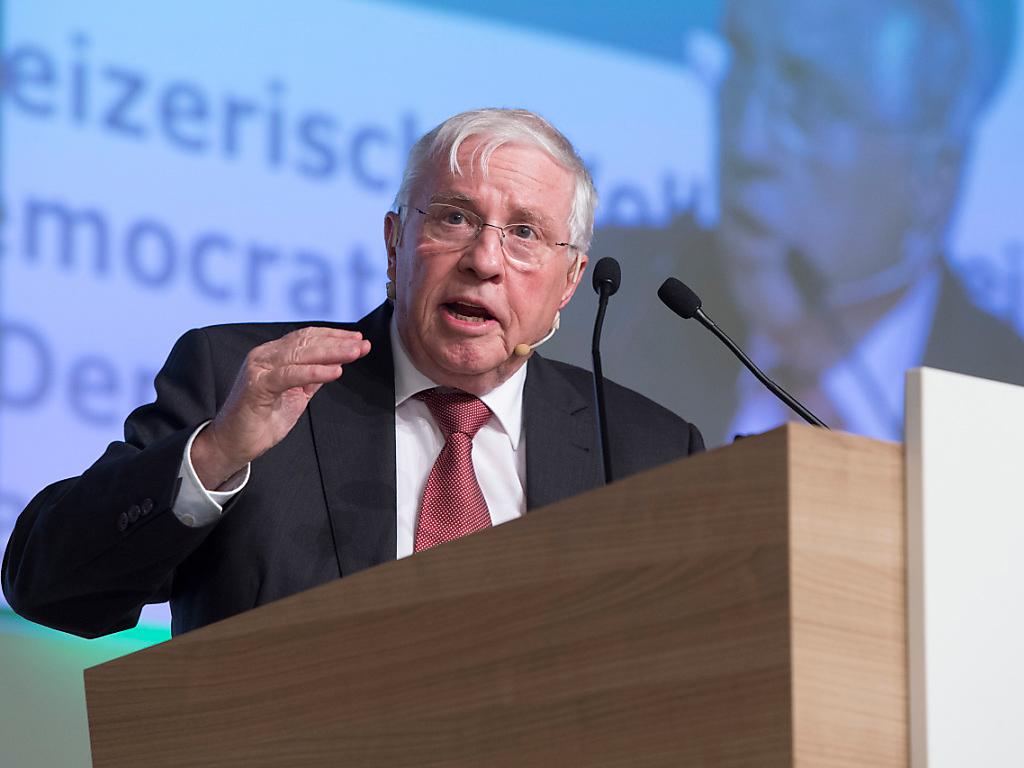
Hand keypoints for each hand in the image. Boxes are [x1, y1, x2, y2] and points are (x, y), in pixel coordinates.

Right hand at [191, 327, 370, 488]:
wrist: (232, 443)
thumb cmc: (261, 420)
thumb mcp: (295, 395)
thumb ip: (310, 378)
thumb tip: (335, 363)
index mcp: (273, 355)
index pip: (306, 337)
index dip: (333, 335)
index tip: (358, 337)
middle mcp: (264, 356)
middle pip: (306, 342)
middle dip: (338, 342)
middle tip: (363, 343)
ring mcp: (259, 369)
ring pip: (300, 354)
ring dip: (332, 352)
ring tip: (355, 352)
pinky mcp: (257, 386)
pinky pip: (290, 374)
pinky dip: (315, 372)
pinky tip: (335, 371)